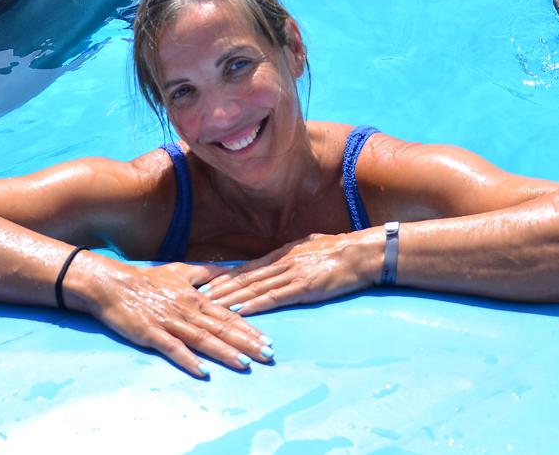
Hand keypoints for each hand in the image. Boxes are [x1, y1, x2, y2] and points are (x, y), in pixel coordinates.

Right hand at [64, 256, 273, 377]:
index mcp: (195, 297)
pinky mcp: (151, 334)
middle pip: (221, 328)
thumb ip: (204, 274)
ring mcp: (169, 322)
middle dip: (246, 343)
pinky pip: (173, 348)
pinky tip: (203, 371)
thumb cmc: (146, 280)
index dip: (249, 328)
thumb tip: (226, 272)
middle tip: (267, 355)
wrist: (111, 284)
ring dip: (224, 352)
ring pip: (202, 339)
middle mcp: (187, 310)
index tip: (267, 340)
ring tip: (244, 363)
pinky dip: (188, 359)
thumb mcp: (179, 271)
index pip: (227, 315)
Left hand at [200, 231, 377, 315]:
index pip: (248, 268)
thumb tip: (280, 262)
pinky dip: (254, 305)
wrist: (361, 253)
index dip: (225, 277)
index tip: (207, 283)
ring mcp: (291, 274)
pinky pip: (273, 298)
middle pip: (245, 277)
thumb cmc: (340, 250)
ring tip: (211, 305)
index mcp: (283, 254)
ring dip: (230, 298)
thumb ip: (292, 257)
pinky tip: (240, 311)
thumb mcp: (310, 248)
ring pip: (254, 288)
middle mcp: (282, 262)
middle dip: (220, 288)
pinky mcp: (303, 287)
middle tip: (197, 296)